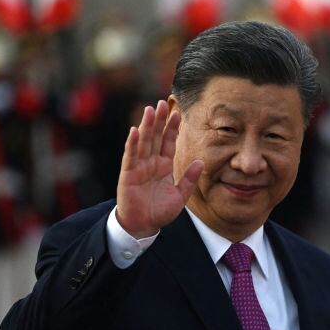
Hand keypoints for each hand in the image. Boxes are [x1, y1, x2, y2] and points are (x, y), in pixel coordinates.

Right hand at [116, 100, 203, 237]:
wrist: (143, 226)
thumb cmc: (160, 211)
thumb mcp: (180, 195)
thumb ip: (190, 179)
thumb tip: (201, 162)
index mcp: (164, 166)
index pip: (169, 142)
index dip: (172, 128)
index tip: (178, 113)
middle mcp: (151, 163)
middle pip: (156, 137)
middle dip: (159, 121)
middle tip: (163, 103)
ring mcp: (139, 167)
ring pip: (144, 142)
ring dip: (147, 126)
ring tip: (150, 110)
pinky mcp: (128, 175)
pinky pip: (131, 157)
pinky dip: (132, 144)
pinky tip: (135, 130)